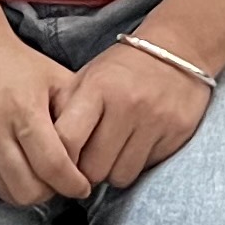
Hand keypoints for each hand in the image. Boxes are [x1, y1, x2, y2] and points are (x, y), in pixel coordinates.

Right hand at [0, 22, 85, 206]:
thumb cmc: (19, 65)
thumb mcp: (57, 80)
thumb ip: (78, 116)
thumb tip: (93, 156)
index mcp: (23, 110)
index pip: (52, 166)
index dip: (73, 184)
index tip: (83, 186)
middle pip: (30, 190)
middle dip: (52, 191)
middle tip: (61, 178)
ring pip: (9, 195)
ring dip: (30, 190)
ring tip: (41, 173)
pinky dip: (9, 184)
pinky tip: (19, 166)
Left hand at [53, 32, 215, 188]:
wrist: (179, 48)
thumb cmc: (122, 68)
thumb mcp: (87, 78)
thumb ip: (65, 110)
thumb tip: (45, 152)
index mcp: (98, 87)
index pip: (67, 140)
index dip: (59, 159)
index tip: (60, 162)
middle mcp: (127, 105)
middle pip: (93, 168)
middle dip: (86, 171)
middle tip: (87, 160)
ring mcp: (155, 121)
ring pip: (120, 176)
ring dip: (112, 171)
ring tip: (112, 153)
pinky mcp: (176, 133)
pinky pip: (145, 169)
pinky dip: (136, 163)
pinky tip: (135, 145)